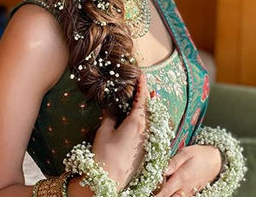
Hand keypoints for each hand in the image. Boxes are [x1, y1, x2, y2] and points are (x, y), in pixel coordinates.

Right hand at [91, 71, 150, 191]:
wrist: (109, 180)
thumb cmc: (104, 154)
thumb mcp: (104, 131)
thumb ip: (109, 117)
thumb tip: (110, 109)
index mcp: (136, 122)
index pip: (141, 99)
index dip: (142, 86)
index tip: (142, 75)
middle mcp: (145, 131)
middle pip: (150, 108)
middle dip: (147, 96)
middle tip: (145, 85)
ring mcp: (147, 142)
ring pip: (151, 119)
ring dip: (148, 108)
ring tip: (147, 99)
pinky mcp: (145, 151)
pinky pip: (149, 130)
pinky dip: (147, 120)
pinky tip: (143, 120)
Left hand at [153, 144, 222, 196]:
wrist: (216, 160)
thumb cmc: (199, 154)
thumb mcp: (185, 153)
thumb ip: (173, 163)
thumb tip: (161, 170)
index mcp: (181, 178)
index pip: (165, 192)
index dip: (155, 196)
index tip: (146, 194)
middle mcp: (185, 188)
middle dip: (160, 196)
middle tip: (149, 191)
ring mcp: (189, 192)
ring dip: (167, 195)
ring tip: (157, 191)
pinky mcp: (192, 192)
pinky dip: (173, 195)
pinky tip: (168, 190)